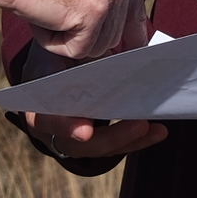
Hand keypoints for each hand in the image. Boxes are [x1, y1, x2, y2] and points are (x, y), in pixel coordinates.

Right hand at [0, 0, 143, 62]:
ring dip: (64, 36)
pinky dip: (52, 41)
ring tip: (44, 5)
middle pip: (114, 33)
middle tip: (51, 8)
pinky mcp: (92, 12)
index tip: (131, 48)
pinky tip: (40, 15)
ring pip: (97, 46)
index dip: (130, 33)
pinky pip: (76, 50)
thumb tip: (102, 23)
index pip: (134, 7)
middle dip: (81, 33)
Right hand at [7, 43, 169, 167]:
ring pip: (99, 148)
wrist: (52, 65)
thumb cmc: (54, 55)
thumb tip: (108, 49)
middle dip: (111, 137)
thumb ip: (73, 55)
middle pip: (78, 143)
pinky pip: (114, 145)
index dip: (65, 127)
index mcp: (37, 103)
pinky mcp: (94, 139)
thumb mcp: (55, 50)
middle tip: (139, 125)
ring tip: (155, 128)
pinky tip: (159, 132)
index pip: (46, 120)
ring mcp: (72, 137)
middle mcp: (52, 126)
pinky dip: (137, 140)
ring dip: (129, 140)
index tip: (86, 131)